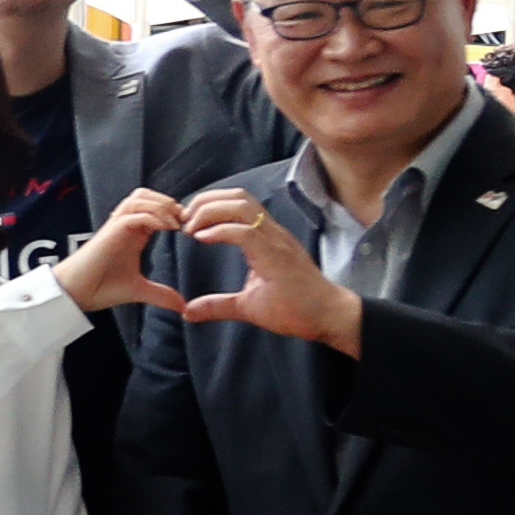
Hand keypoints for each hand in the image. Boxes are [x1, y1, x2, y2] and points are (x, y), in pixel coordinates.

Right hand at [54, 184, 183, 314]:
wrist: (76, 293)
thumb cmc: (100, 287)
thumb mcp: (139, 290)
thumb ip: (161, 294)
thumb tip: (182, 305)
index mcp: (132, 233)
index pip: (153, 207)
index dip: (173, 211)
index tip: (189, 228)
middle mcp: (124, 225)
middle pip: (146, 195)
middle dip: (167, 202)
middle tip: (184, 220)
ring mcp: (116, 227)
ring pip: (139, 198)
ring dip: (160, 206)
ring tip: (175, 222)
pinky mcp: (111, 232)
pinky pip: (134, 215)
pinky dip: (153, 217)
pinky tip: (166, 228)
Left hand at [175, 188, 363, 353]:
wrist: (330, 318)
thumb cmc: (297, 309)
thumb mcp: (247, 306)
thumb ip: (218, 305)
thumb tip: (188, 312)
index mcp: (267, 239)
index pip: (239, 203)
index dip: (210, 204)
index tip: (187, 221)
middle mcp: (273, 234)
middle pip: (238, 197)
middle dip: (205, 201)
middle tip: (184, 219)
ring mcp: (278, 242)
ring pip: (242, 206)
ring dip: (210, 211)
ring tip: (191, 227)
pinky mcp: (279, 256)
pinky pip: (247, 232)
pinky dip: (220, 230)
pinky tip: (202, 238)